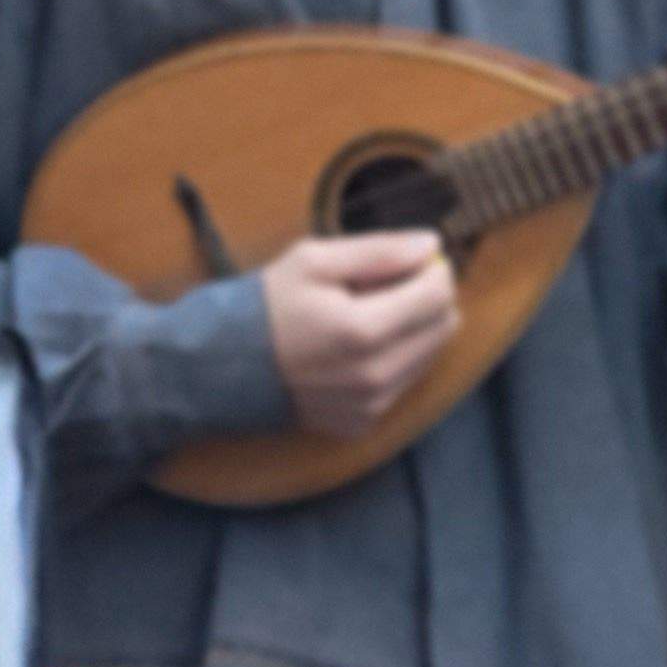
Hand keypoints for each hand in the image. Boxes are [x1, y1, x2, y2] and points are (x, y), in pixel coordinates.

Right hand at [259, 230, 457, 439]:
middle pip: (444, 327)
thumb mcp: (315, 259)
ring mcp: (370, 406)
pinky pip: (403, 383)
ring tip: (366, 314)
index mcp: (364, 330)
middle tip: (390, 284)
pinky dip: (392, 360)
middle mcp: (375, 376)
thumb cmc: (267, 305)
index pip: (439, 294)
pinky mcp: (362, 422)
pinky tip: (355, 348)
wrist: (223, 367)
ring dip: (411, 329)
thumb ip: (380, 251)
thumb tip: (431, 244)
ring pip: (429, 356)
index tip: (413, 259)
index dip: (434, 268)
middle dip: (427, 298)